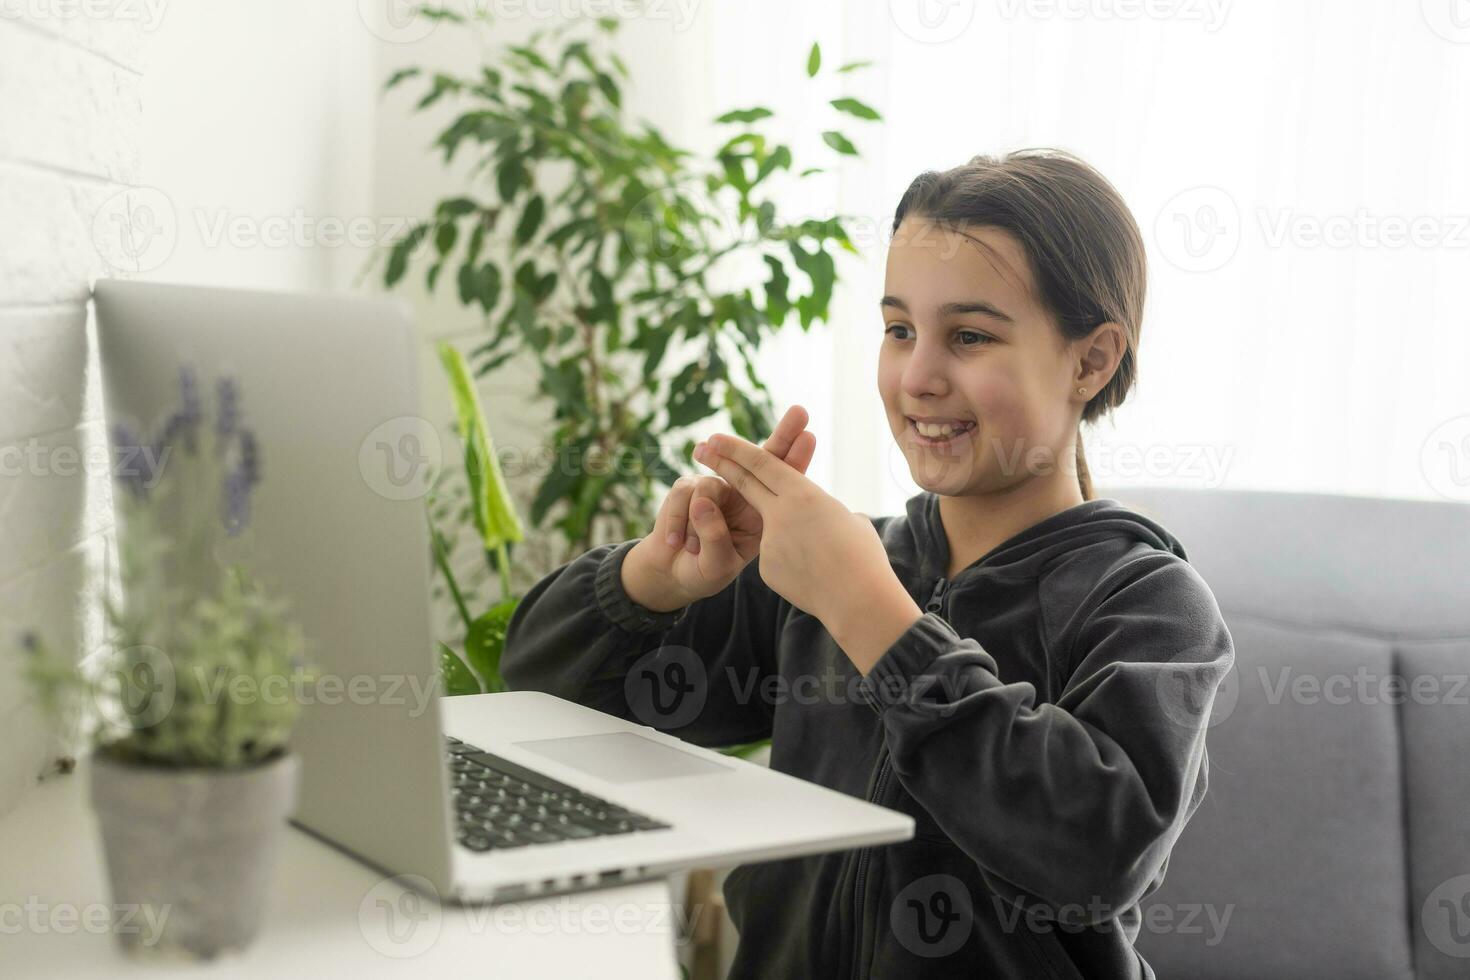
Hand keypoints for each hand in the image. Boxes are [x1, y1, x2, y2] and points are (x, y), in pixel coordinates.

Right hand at [674, 405, 816, 562]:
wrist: (673, 572)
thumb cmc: (705, 569)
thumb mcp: (717, 564)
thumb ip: (715, 538)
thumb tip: (703, 502)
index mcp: (762, 512)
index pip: (784, 482)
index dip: (795, 458)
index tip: (810, 435)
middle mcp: (743, 493)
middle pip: (766, 457)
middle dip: (784, 433)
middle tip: (801, 412)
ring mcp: (716, 487)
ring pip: (711, 485)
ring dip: (698, 525)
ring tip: (692, 549)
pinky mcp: (687, 487)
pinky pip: (684, 497)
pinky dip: (678, 525)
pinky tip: (676, 544)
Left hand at [691, 432, 921, 671]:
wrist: (858, 602)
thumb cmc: (864, 558)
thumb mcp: (851, 522)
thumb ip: (828, 513)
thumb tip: (826, 518)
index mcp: (803, 494)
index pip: (762, 464)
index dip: (737, 449)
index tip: (716, 437)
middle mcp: (780, 513)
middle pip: (744, 482)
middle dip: (720, 463)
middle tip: (700, 448)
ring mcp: (769, 541)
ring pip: (773, 530)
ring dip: (793, 540)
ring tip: (822, 559)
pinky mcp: (766, 568)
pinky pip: (779, 559)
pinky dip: (796, 565)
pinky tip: (816, 578)